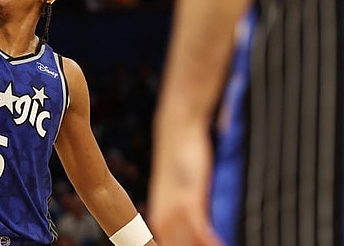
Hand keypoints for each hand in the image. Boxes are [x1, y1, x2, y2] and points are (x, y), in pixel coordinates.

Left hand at [148, 121, 223, 245]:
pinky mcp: (189, 198)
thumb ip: (185, 212)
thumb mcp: (180, 192)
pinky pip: (199, 228)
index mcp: (159, 219)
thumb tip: (191, 228)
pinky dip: (209, 242)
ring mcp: (175, 209)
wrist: (177, 133)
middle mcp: (163, 217)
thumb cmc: (180, 162)